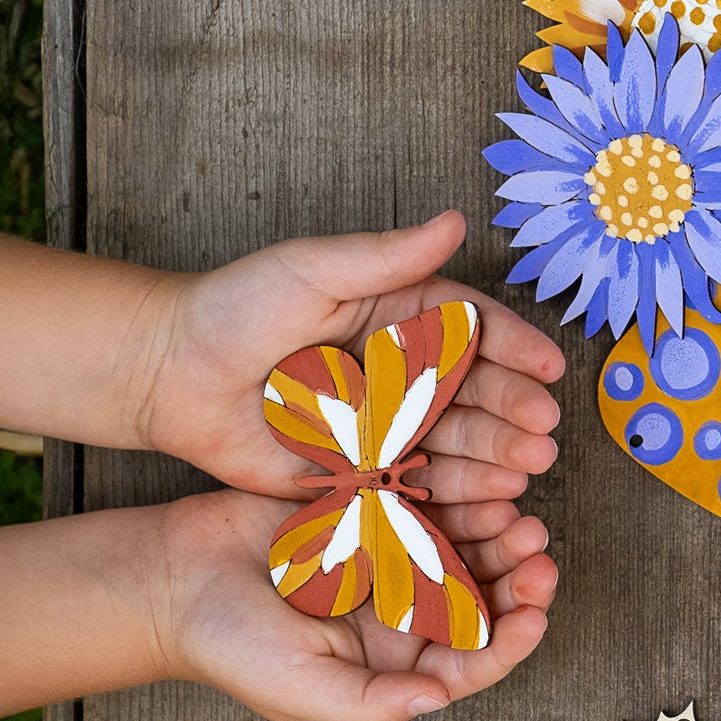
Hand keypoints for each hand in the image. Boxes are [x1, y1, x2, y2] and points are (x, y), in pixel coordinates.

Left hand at [136, 212, 564, 514]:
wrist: (171, 375)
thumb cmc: (235, 308)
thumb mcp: (313, 269)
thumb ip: (386, 257)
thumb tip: (454, 221)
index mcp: (403, 317)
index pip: (473, 330)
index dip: (514, 348)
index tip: (548, 367)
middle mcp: (405, 373)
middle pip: (475, 392)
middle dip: (514, 411)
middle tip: (544, 428)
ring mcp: (387, 426)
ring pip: (455, 442)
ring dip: (497, 455)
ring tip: (528, 465)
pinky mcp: (362, 474)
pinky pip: (416, 486)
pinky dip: (455, 495)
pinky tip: (489, 499)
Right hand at [153, 487, 555, 720]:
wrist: (171, 577)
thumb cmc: (227, 645)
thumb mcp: (299, 687)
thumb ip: (369, 701)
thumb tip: (439, 701)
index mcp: (393, 661)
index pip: (469, 659)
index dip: (509, 640)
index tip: (534, 616)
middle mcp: (402, 610)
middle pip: (478, 597)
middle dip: (515, 578)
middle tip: (537, 552)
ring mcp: (390, 555)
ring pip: (462, 545)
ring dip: (494, 532)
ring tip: (517, 514)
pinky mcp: (371, 508)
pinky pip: (426, 499)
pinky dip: (455, 492)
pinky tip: (476, 480)